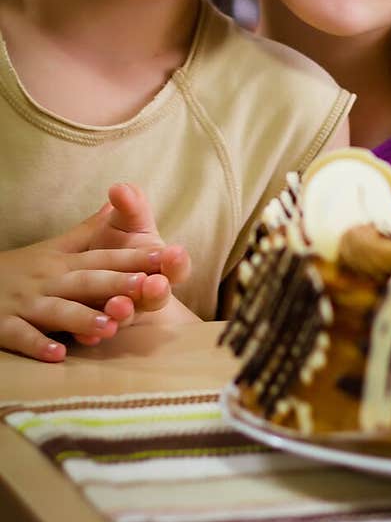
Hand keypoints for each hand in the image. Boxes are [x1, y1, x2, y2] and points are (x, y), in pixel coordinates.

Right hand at [0, 208, 176, 362]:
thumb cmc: (21, 269)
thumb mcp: (54, 247)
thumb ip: (89, 231)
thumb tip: (118, 199)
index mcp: (64, 263)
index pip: (103, 259)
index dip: (133, 258)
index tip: (164, 257)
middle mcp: (48, 281)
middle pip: (85, 281)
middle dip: (115, 283)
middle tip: (146, 286)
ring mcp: (26, 303)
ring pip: (57, 310)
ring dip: (82, 317)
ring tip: (110, 326)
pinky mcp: (3, 325)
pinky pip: (21, 336)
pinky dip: (38, 344)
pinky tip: (59, 354)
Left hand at [80, 183, 191, 339]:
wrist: (91, 272)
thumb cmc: (119, 240)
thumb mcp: (126, 221)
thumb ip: (129, 206)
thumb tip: (122, 188)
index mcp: (159, 265)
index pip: (176, 266)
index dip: (176, 262)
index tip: (176, 253)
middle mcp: (146, 293)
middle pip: (157, 296)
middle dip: (156, 291)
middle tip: (154, 285)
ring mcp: (123, 313)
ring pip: (127, 316)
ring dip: (124, 312)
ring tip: (118, 306)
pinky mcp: (97, 326)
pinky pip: (96, 333)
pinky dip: (91, 333)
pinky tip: (83, 332)